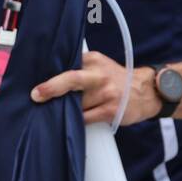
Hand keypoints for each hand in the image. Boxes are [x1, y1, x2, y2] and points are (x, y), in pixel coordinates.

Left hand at [31, 50, 155, 124]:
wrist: (146, 92)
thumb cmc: (116, 80)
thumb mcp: (100, 66)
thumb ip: (80, 69)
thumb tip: (48, 81)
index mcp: (94, 60)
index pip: (68, 65)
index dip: (50, 75)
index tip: (34, 83)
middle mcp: (100, 75)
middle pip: (71, 79)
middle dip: (52, 87)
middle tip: (36, 95)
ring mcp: (106, 93)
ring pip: (77, 104)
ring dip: (65, 110)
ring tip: (57, 112)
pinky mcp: (110, 110)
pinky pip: (86, 118)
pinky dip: (77, 120)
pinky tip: (73, 120)